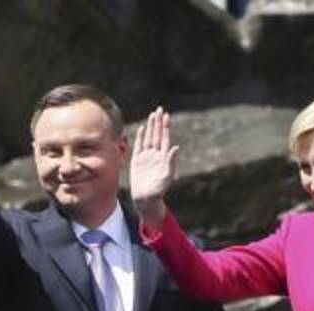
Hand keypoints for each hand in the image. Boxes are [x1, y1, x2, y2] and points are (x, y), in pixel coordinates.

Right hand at [129, 107, 179, 225]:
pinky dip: (141, 137)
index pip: (164, 138)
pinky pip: (139, 146)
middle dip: (158, 122)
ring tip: (152, 115)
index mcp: (164, 157)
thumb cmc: (158, 190)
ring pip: (149, 138)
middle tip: (160, 109)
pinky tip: (143, 128)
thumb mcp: (167, 176)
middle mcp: (156, 155)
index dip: (165, 127)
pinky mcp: (137, 161)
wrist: (145, 199)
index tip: (166, 115)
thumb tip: (176, 147)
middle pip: (157, 135)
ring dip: (151, 127)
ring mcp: (147, 157)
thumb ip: (171, 162)